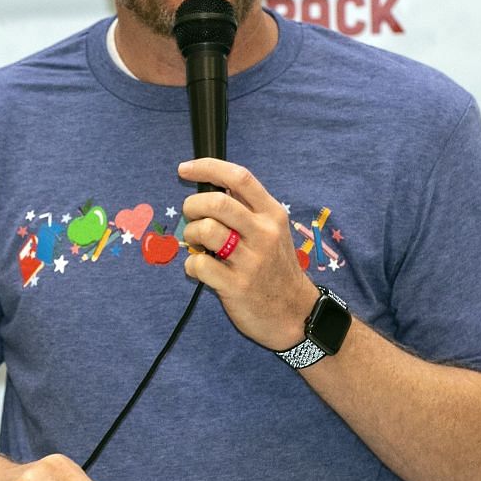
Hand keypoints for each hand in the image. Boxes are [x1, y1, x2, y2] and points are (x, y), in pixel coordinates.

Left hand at [178, 158, 321, 350]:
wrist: (295, 313)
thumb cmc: (276, 268)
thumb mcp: (273, 231)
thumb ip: (248, 208)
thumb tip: (214, 183)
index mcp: (271, 214)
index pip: (239, 178)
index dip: (207, 167)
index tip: (184, 169)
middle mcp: (264, 233)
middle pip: (216, 203)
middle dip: (192, 206)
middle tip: (192, 218)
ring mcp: (251, 260)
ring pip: (205, 230)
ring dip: (190, 234)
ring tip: (197, 244)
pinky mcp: (236, 286)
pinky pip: (198, 264)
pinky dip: (191, 264)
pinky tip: (200, 269)